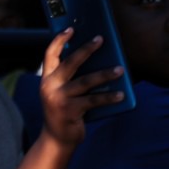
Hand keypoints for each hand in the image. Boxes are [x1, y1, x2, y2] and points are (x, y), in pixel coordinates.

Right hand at [38, 28, 124, 146]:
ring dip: (105, 74)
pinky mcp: (70, 111)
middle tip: (101, 39)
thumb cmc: (66, 112)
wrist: (57, 139)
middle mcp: (50, 86)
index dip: (60, 40)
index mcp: (47, 79)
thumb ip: (74, 79)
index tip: (71, 29)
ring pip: (86, 81)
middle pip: (70, 63)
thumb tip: (100, 63)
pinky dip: (109, 97)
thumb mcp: (64, 93)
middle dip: (86, 49)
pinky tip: (122, 94)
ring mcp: (59, 99)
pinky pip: (94, 100)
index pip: (50, 54)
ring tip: (120, 69)